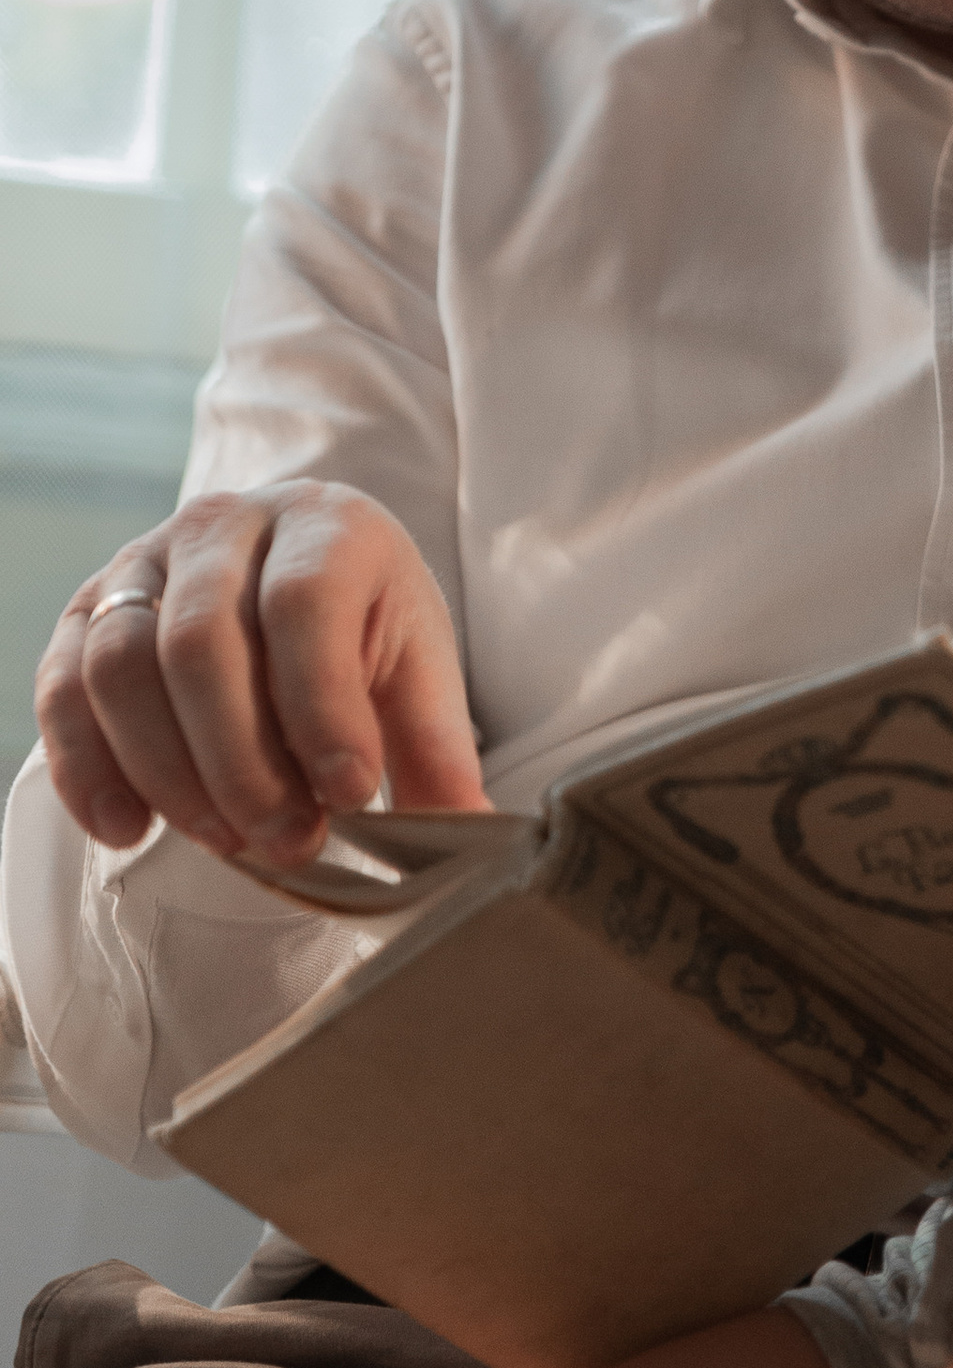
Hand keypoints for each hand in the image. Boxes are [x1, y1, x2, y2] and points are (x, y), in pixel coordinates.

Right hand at [35, 483, 485, 865]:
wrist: (294, 571)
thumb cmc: (365, 626)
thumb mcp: (418, 673)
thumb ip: (438, 751)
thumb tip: (473, 844)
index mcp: (326, 523)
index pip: (303, 604)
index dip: (321, 706)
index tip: (351, 795)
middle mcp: (224, 524)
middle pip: (201, 641)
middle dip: (242, 762)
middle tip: (289, 841)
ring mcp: (144, 562)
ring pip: (122, 665)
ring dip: (169, 772)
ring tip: (228, 841)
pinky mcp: (87, 610)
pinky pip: (63, 687)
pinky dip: (86, 767)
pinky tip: (127, 831)